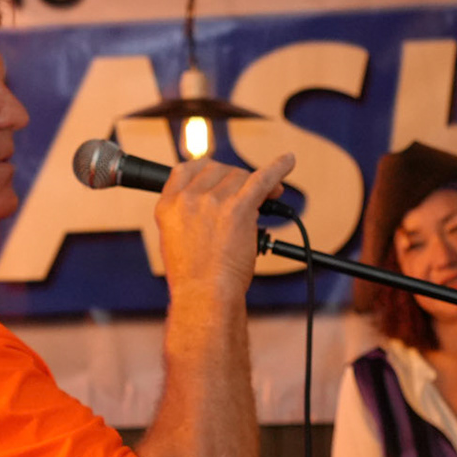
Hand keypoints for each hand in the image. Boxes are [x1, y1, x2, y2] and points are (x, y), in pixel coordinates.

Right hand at [154, 153, 296, 304]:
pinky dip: (278, 168)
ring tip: (270, 197)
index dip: (207, 170)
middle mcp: (188, 198)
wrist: (204, 296)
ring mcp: (212, 201)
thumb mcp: (173, 239)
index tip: (220, 177)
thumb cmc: (193, 277)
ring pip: (240, 176)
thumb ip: (185, 214)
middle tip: (251, 194)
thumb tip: (208, 201)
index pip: (186, 170)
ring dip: (256, 184)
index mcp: (168, 205)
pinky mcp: (238, 208)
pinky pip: (261, 179)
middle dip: (235, 179)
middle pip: (218, 170)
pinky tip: (288, 161)